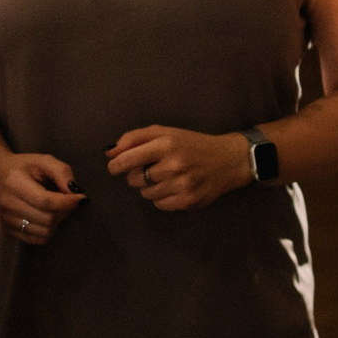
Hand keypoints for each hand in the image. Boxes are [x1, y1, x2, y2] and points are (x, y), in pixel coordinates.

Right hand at [0, 150, 80, 245]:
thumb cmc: (24, 167)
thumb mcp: (44, 161)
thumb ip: (62, 173)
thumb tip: (75, 194)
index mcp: (15, 183)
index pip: (45, 201)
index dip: (67, 203)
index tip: (81, 199)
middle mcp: (8, 204)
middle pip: (47, 218)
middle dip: (64, 212)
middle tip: (67, 202)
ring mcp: (6, 220)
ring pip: (45, 232)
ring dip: (57, 222)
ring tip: (55, 209)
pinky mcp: (8, 230)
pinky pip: (37, 239)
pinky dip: (48, 231)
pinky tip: (46, 218)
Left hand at [106, 126, 252, 211]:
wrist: (228, 160)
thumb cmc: (191, 144)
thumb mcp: (165, 132)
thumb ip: (134, 139)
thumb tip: (109, 153)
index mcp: (166, 144)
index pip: (128, 159)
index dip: (116, 165)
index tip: (114, 168)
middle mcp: (174, 164)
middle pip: (134, 179)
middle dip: (136, 175)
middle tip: (151, 169)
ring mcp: (182, 185)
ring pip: (145, 194)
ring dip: (149, 187)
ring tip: (166, 177)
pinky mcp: (189, 201)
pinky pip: (159, 205)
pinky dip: (162, 198)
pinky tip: (174, 187)